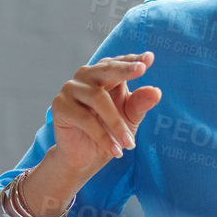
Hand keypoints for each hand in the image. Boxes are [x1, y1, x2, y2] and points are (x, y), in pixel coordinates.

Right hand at [49, 51, 162, 175]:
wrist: (85, 158)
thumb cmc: (110, 132)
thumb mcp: (130, 118)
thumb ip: (140, 104)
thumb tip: (156, 92)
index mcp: (105, 74)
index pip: (119, 63)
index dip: (133, 60)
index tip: (149, 58)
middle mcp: (87, 76)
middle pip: (106, 69)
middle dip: (124, 69)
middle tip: (141, 69)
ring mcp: (71, 89)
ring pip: (98, 98)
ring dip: (116, 123)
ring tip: (130, 143)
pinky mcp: (60, 106)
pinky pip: (85, 118)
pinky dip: (102, 136)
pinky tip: (115, 151)